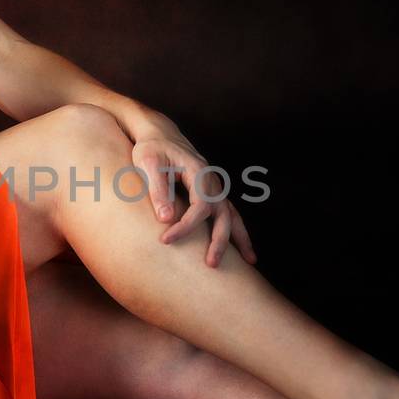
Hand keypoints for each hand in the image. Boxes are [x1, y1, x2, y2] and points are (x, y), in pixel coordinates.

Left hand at [126, 114, 257, 267]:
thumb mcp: (148, 164)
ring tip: (250, 263)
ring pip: (233, 214)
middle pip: (223, 213)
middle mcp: (211, 180)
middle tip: (211, 264)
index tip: (166, 239)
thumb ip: (157, 189)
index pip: (199, 205)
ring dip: (239, 238)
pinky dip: (238, 231)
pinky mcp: (212, 192)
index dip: (185, 225)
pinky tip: (244, 251)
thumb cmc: (151, 149)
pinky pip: (230, 213)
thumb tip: (165, 218)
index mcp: (198, 172)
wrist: (159, 134)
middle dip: (220, 240)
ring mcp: (215, 186)